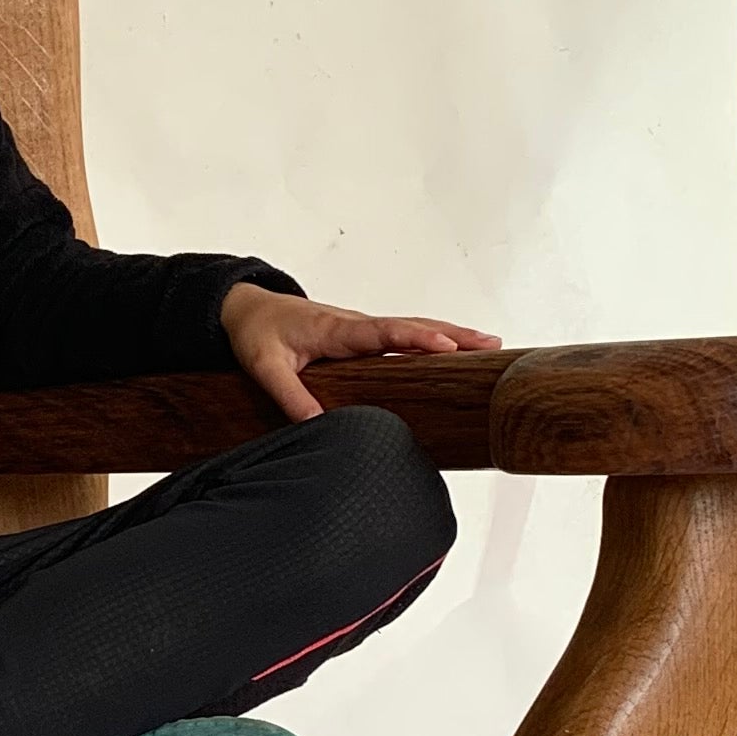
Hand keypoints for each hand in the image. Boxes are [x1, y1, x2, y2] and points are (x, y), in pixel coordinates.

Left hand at [218, 283, 499, 424]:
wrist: (246, 309)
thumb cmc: (256, 333)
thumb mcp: (264, 367)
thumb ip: (290, 396)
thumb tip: (317, 426)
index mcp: (337, 330)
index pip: (384, 332)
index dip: (416, 338)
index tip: (446, 345)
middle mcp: (356, 324)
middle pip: (413, 326)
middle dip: (452, 334)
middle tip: (490, 343)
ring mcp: (363, 328)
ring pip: (414, 328)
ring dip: (451, 334)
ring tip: (490, 344)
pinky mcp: (364, 335)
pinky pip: (404, 335)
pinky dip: (433, 338)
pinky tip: (456, 350)